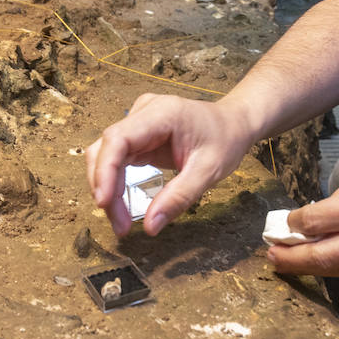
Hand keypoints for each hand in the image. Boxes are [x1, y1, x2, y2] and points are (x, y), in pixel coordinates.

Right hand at [87, 93, 255, 236]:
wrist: (233, 123)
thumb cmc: (225, 140)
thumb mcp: (209, 172)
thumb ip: (178, 198)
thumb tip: (150, 226)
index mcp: (162, 113)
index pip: (118, 139)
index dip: (105, 171)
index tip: (104, 202)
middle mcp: (143, 112)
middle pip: (105, 149)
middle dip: (105, 188)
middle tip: (119, 224)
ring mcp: (137, 122)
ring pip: (105, 155)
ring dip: (106, 188)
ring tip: (119, 220)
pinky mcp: (138, 136)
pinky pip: (116, 159)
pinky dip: (115, 183)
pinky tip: (121, 205)